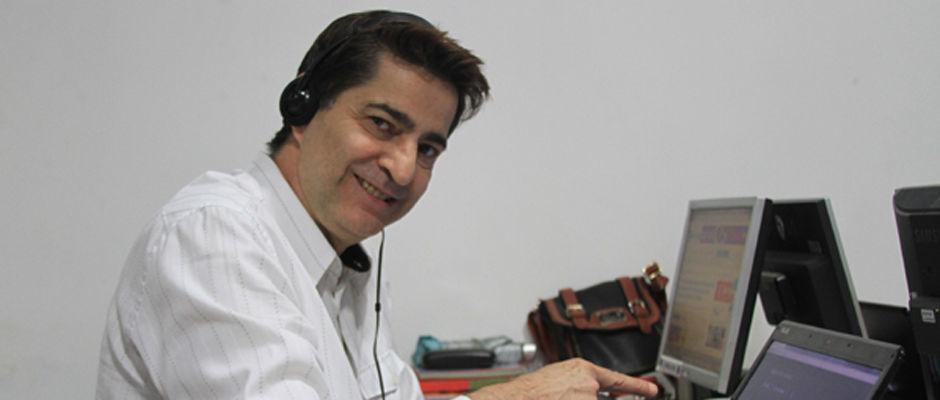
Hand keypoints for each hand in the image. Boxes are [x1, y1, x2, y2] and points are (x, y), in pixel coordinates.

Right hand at [468, 358, 657, 399]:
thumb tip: (589, 393)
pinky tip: (559, 397)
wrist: (513, 399)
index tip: (652, 391)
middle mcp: (588, 385)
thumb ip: (577, 386)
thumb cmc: (528, 392)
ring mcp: (587, 399)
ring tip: (555, 396)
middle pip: (597, 399)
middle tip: (578, 394)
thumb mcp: (556, 379)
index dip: (637, 387)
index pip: (616, 380)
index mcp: (581, 370)